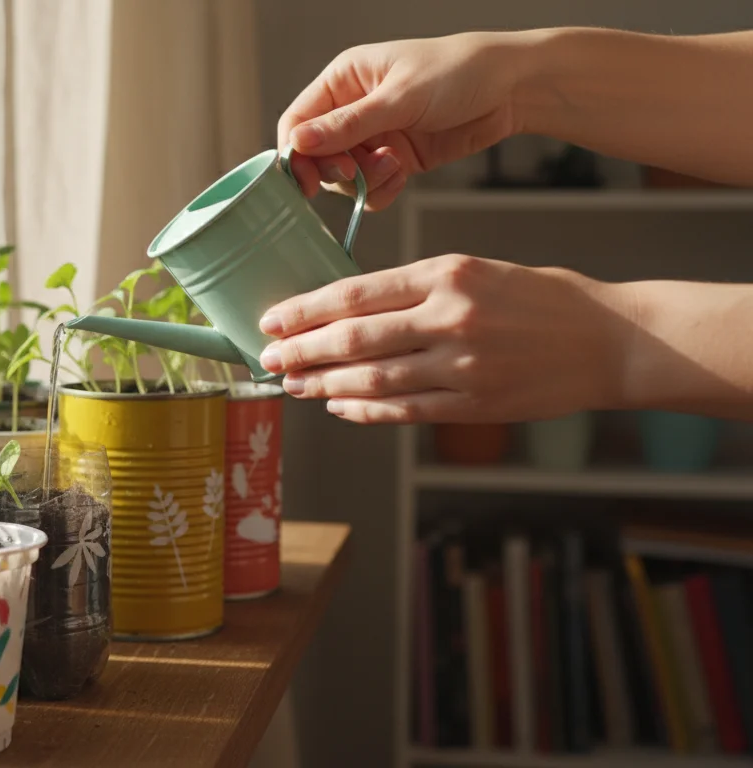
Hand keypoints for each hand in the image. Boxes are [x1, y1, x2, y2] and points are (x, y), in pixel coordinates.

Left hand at [256, 255, 636, 423]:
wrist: (611, 340)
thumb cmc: (543, 298)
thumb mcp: (479, 269)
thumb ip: (419, 288)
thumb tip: (351, 308)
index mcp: (448, 273)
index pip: (356, 291)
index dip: (306, 309)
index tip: (273, 320)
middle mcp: (451, 318)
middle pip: (354, 338)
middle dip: (301, 350)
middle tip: (267, 359)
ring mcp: (463, 365)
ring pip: (373, 379)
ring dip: (324, 384)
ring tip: (293, 385)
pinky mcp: (475, 404)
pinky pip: (404, 411)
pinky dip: (364, 411)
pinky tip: (337, 407)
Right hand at [277, 32, 530, 209]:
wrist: (512, 88)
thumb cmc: (459, 71)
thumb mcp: (399, 97)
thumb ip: (347, 125)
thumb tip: (297, 143)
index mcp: (343, 80)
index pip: (297, 122)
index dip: (296, 154)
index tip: (306, 179)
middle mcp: (352, 109)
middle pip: (316, 155)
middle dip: (336, 169)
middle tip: (358, 172)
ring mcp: (373, 137)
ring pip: (343, 177)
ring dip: (364, 181)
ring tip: (394, 165)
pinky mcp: (394, 160)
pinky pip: (370, 188)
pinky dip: (381, 190)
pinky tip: (402, 175)